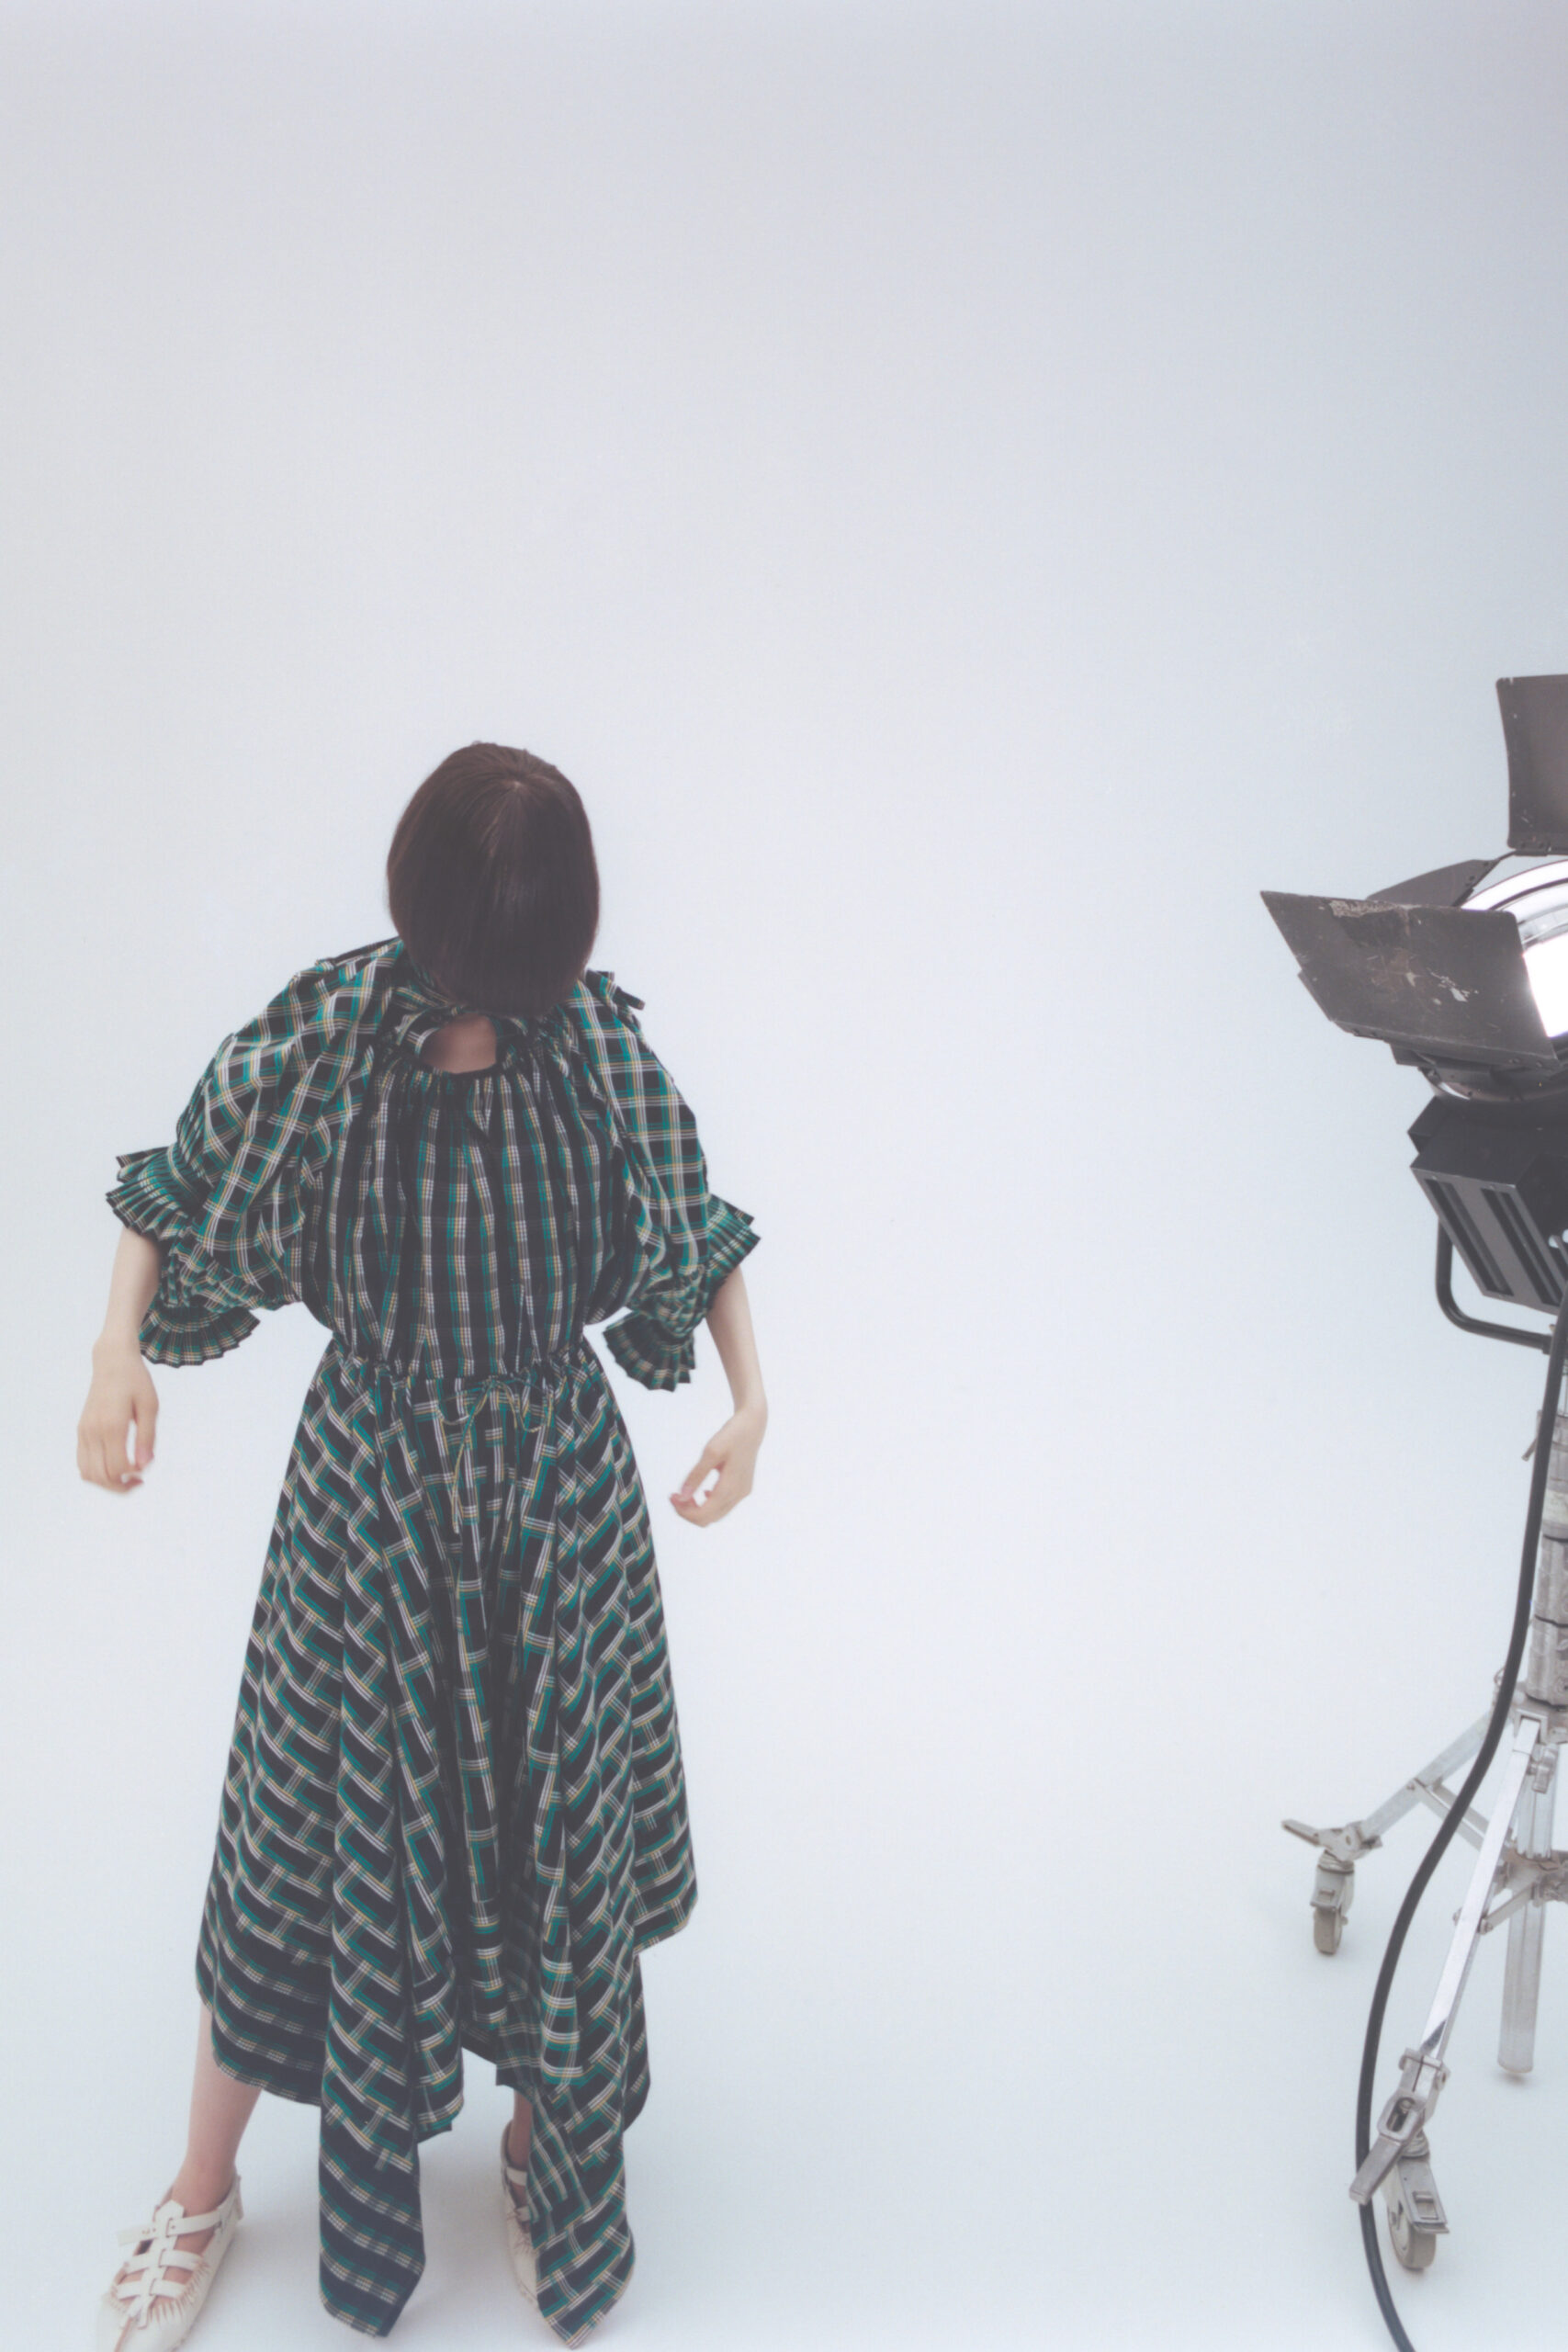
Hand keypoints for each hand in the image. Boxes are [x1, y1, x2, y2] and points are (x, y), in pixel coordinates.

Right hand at [78, 1340, 158, 1493]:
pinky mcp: (81, 1431)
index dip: (134, 1475)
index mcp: (112, 1425)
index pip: (117, 1467)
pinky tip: (114, 1465)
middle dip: (121, 1486)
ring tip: (127, 1476)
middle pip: (101, 1476)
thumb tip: (145, 1466)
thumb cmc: (136, 1382)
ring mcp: (84, 1432)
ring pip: (88, 1474)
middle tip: (139, 1480)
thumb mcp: (150, 1406)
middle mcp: (93, 1431)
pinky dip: (96, 1473)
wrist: (112, 1361)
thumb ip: (147, 1437)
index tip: (146, 1466)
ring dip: (107, 1483)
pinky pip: (82, 1463)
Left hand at [670, 1400, 765, 1526]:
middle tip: (675, 1495)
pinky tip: (702, 1491)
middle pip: (708, 1519)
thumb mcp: (710, 1452)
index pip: (703, 1514)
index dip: (683, 1511)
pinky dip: (708, 1504)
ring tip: (685, 1493)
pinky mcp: (743, 1489)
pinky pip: (723, 1506)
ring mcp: (742, 1493)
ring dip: (697, 1508)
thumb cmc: (732, 1435)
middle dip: (688, 1511)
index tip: (672, 1496)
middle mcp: (738, 1495)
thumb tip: (681, 1496)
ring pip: (715, 1515)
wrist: (752, 1426)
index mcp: (730, 1488)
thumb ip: (696, 1475)